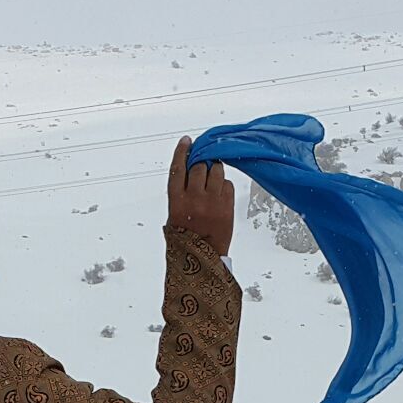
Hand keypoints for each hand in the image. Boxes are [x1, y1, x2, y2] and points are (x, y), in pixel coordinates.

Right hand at [167, 137, 233, 257]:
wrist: (203, 261)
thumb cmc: (186, 239)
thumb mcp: (174, 215)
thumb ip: (181, 192)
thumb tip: (190, 170)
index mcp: (176, 200)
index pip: (178, 168)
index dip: (182, 151)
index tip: (187, 141)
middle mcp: (194, 198)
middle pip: (199, 165)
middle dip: (201, 163)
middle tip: (203, 167)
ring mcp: (212, 201)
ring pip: (216, 171)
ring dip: (215, 171)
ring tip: (213, 181)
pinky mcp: (227, 206)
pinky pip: (228, 184)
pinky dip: (225, 186)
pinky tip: (220, 195)